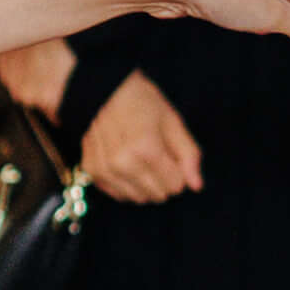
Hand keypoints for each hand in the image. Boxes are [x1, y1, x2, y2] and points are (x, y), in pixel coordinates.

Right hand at [72, 73, 203, 207]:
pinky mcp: (93, 172)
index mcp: (146, 149)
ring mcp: (105, 169)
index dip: (178, 170)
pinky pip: (119, 195)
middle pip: (158, 195)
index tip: (171, 154)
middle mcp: (122, 163)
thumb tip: (196, 185)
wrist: (104, 90)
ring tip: (140, 158)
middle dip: (163, 179)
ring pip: (139, 198)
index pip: (176, 185)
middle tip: (157, 155)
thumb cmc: (141, 101)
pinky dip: (127, 184)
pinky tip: (126, 164)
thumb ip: (188, 154)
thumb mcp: (172, 121)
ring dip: (145, 184)